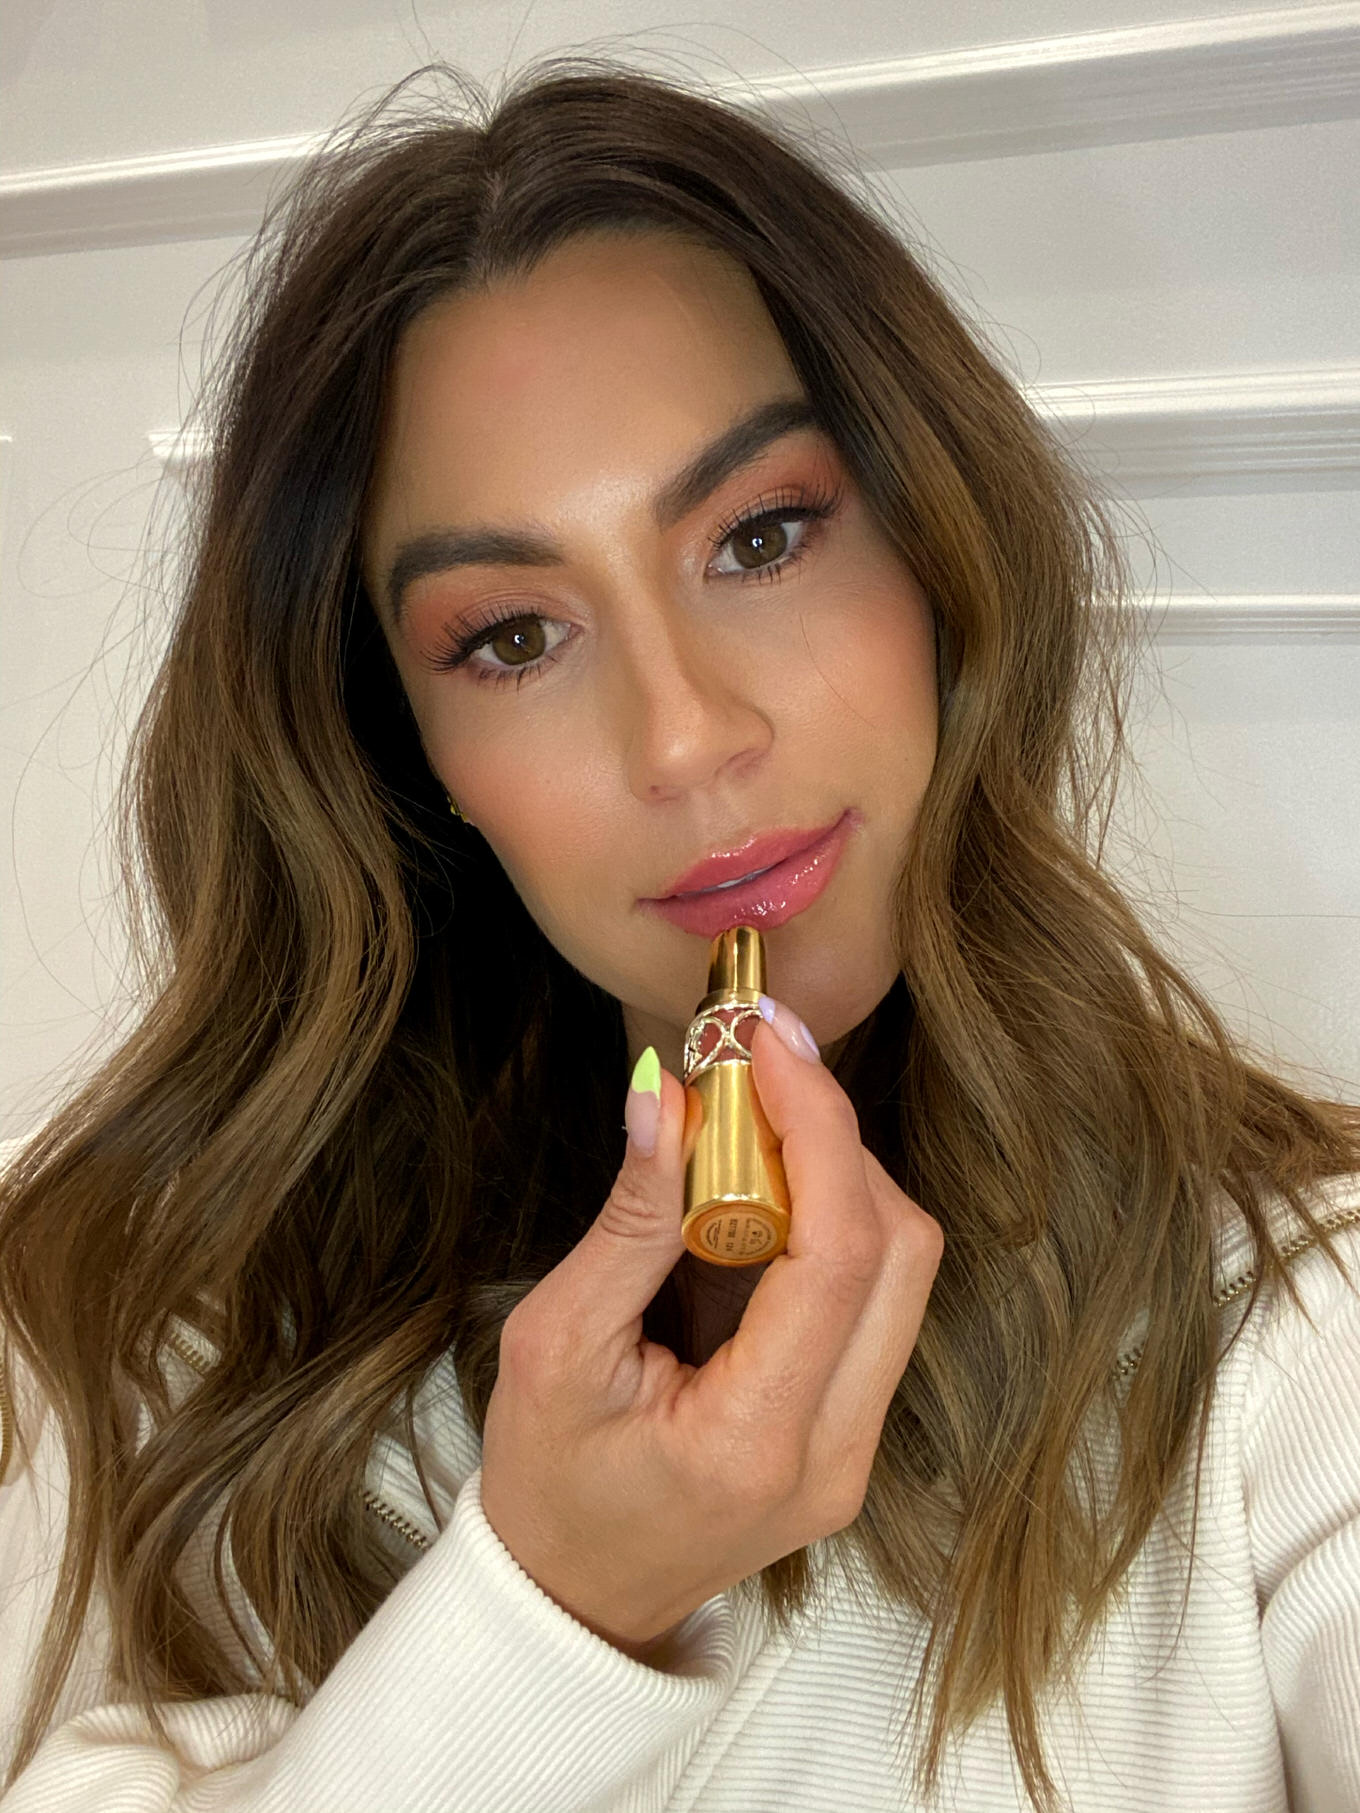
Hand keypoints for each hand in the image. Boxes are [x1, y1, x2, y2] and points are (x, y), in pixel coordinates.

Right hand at [478, 1001, 944, 1659]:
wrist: (573, 1600)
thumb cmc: (547, 1484)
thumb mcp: (554, 1347)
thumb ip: (627, 1224)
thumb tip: (667, 1096)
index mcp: (757, 1439)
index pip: (840, 1253)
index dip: (817, 1126)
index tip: (766, 1046)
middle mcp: (836, 1452)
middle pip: (902, 1253)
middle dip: (838, 1141)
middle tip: (756, 1079)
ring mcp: (857, 1450)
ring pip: (903, 1272)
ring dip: (838, 1179)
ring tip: (747, 1135)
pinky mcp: (854, 1434)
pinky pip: (875, 1301)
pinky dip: (831, 1227)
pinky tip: (758, 1202)